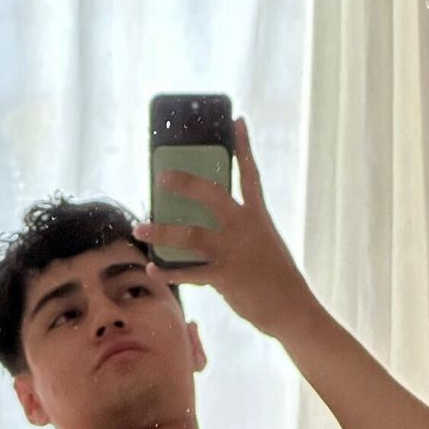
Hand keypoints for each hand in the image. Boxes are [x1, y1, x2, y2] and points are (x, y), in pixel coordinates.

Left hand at [132, 117, 316, 338]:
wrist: (290, 307)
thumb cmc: (275, 277)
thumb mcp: (264, 245)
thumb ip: (240, 233)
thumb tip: (209, 231)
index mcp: (258, 217)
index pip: (251, 175)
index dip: (243, 147)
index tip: (236, 121)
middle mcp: (244, 228)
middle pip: (211, 195)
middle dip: (185, 182)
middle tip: (162, 176)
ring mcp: (233, 251)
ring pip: (190, 235)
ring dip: (161, 230)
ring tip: (139, 227)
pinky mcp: (225, 277)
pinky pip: (190, 272)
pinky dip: (169, 272)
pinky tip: (152, 268)